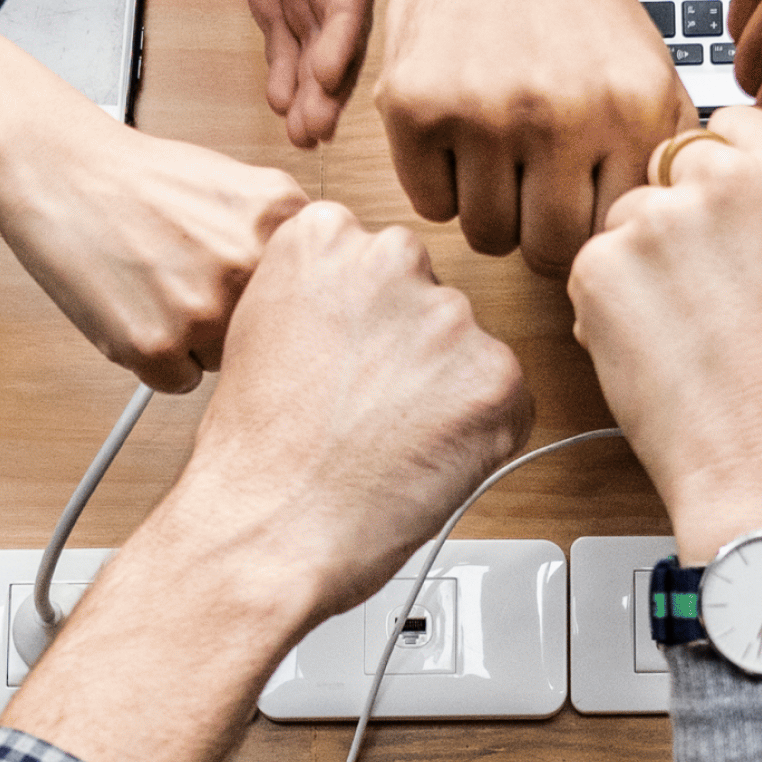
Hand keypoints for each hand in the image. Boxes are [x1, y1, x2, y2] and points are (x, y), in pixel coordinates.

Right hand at [0, 98, 307, 391]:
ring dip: (196, 342)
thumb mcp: (241, 187)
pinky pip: (179, 383)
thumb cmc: (143, 179)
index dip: (279, 301)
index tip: (253, 291)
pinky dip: (156, 359)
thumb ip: (287, 241)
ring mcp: (204, 310)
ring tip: (157, 286)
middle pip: (272, 336)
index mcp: (284, 221)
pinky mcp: (156, 346)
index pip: (313, 299)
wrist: (60, 168)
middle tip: (191, 281)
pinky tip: (135, 309)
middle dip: (238, 321)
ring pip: (226, 364)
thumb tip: (329, 300)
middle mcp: (251, 265)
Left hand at [125, 0, 376, 145]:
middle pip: (336, 8)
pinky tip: (283, 103)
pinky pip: (275, 18)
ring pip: (308, 24)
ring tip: (305, 134)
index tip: (327, 71)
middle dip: (332, 70)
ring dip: (309, 79)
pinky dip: (281, 61)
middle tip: (320, 126)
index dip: (346, 24)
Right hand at [177, 201, 534, 617]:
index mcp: (324, 234)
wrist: (268, 526)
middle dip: (411, 352)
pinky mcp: (496, 376)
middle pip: (428, 299)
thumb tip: (371, 312)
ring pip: (468, 352)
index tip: (347, 361)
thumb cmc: (255, 451)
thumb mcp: (263, 329)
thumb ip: (325, 296)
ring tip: (387, 444)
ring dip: (446, 394)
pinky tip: (421, 462)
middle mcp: (392, 258)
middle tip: (368, 409)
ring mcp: (449, 316)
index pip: (379, 262)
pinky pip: (507, 403)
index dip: (365, 325)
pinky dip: (479, 438)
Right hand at [378, 0, 693, 276]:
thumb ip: (664, 154)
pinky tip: (457, 137)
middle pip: (548, 251)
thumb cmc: (576, 6)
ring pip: (486, 235)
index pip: (613, 236)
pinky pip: (430, 204)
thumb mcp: (649, 70)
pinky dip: (440, 184)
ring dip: (490, 209)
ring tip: (498, 158)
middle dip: (540, 231)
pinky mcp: (416, 106)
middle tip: (534, 192)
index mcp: (631, 112)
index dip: (594, 232)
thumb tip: (664, 236)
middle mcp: (561, 116)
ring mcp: (482, 113)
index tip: (581, 209)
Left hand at [567, 109, 761, 563]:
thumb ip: (757, 201)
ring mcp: (660, 216)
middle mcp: (728, 175)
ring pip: (621, 220)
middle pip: (665, 168)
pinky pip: (587, 269)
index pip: (724, 129)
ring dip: (634, 267)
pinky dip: (604, 309)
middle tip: (706, 297)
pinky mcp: (602, 262)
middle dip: (670, 221)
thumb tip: (694, 176)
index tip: (724, 227)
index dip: (714, 183)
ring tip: (685, 334)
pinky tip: (653, 352)